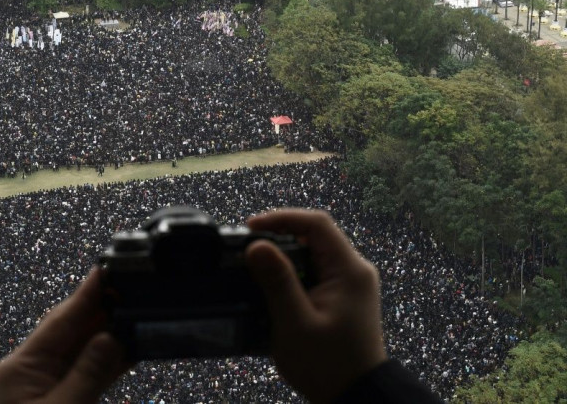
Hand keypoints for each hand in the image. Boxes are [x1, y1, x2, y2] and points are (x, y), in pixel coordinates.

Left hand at [0, 268, 130, 402]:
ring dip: (111, 335)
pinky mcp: (63, 397)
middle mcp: (32, 369)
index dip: (84, 294)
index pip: (58, 321)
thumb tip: (111, 338)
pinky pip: (90, 371)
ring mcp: (47, 383)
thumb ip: (86, 375)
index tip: (103, 271)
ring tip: (136, 314)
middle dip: (102, 310)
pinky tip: (131, 349)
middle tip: (129, 288)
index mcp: (20, 367)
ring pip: (84, 349)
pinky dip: (111, 361)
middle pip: (73, 330)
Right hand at [246, 209, 386, 402]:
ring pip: (312, 253)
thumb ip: (277, 281)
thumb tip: (256, 245)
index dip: (282, 218)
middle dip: (279, 236)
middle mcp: (354, 270)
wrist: (355, 398)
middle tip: (247, 248)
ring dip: (284, 255)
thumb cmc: (327, 365)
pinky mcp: (342, 296)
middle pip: (314, 235)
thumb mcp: (295, 323)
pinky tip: (272, 285)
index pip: (317, 223)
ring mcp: (350, 283)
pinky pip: (315, 270)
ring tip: (254, 266)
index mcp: (349, 270)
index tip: (251, 228)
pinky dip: (292, 272)